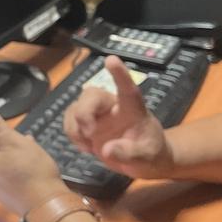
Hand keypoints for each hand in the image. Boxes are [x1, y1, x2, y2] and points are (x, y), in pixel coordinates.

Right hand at [63, 55, 173, 178]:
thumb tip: (106, 150)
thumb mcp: (148, 156)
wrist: (144, 161)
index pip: (127, 88)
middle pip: (91, 96)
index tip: (111, 59)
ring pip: (76, 107)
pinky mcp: (87, 124)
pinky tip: (86, 147)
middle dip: (84, 112)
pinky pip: (70, 121)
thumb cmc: (151, 153)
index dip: (119, 74)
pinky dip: (72, 133)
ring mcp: (98, 115)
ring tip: (88, 145)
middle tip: (89, 133)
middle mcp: (113, 106)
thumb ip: (130, 153)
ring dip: (75, 126)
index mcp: (132, 109)